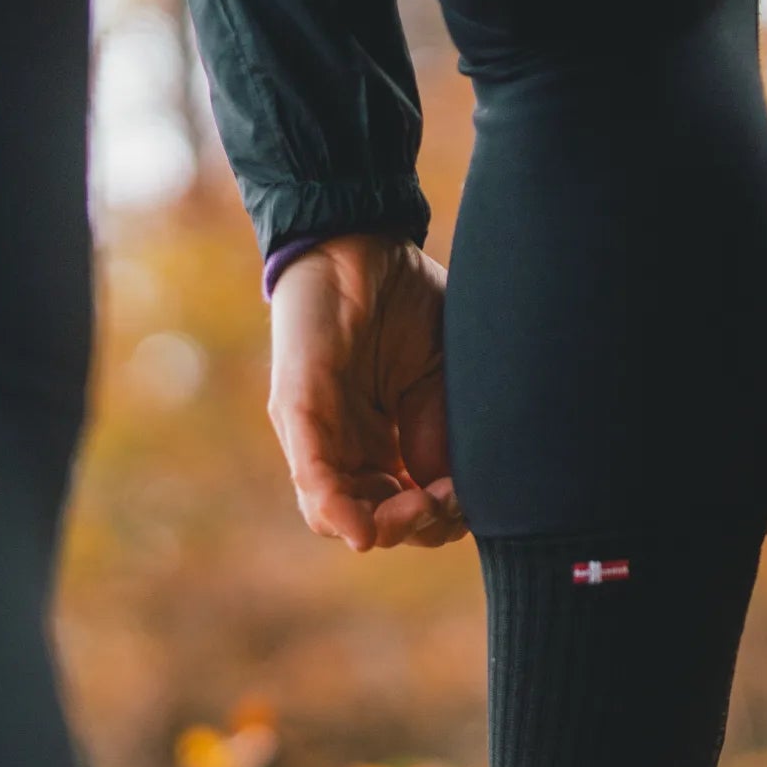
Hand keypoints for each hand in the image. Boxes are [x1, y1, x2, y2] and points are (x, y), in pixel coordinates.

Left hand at [267, 234, 464, 551]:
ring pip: (334, 513)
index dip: (440, 518)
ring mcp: (318, 432)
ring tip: (420, 506)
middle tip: (446, 504)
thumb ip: (447, 434)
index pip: (404, 510)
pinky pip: (311, 473)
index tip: (469, 497)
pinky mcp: (297, 408)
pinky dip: (337, 508)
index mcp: (384, 443)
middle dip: (415, 528)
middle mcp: (346, 446)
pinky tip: (365, 528)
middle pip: (370, 522)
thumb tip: (457, 496)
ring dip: (383, 525)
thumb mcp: (443, 378)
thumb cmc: (406, 301)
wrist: (364, 237)